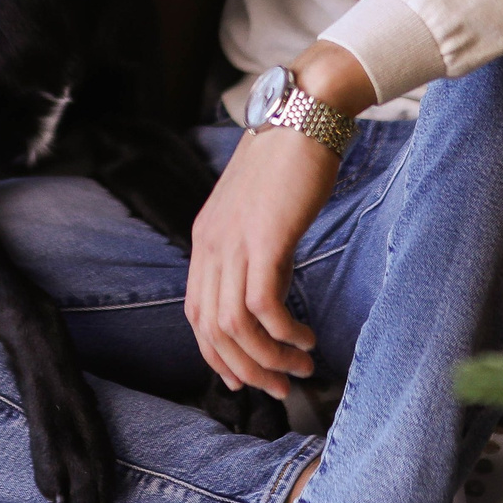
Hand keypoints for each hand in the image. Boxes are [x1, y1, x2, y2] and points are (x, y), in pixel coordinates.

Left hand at [187, 125, 333, 399]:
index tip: (246, 377)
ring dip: (269, 358)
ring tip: (300, 367)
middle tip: (279, 387)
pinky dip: (284, 333)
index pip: (196, 314)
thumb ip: (255, 251)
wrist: (303, 114)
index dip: (217, 355)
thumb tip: (269, 295)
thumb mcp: (258, 213)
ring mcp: (234, 242)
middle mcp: (211, 245)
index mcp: (205, 240)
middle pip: (212, 330)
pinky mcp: (265, 240)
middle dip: (246, 369)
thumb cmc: (288, 161)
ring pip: (236, 326)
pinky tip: (306, 338)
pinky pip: (265, 307)